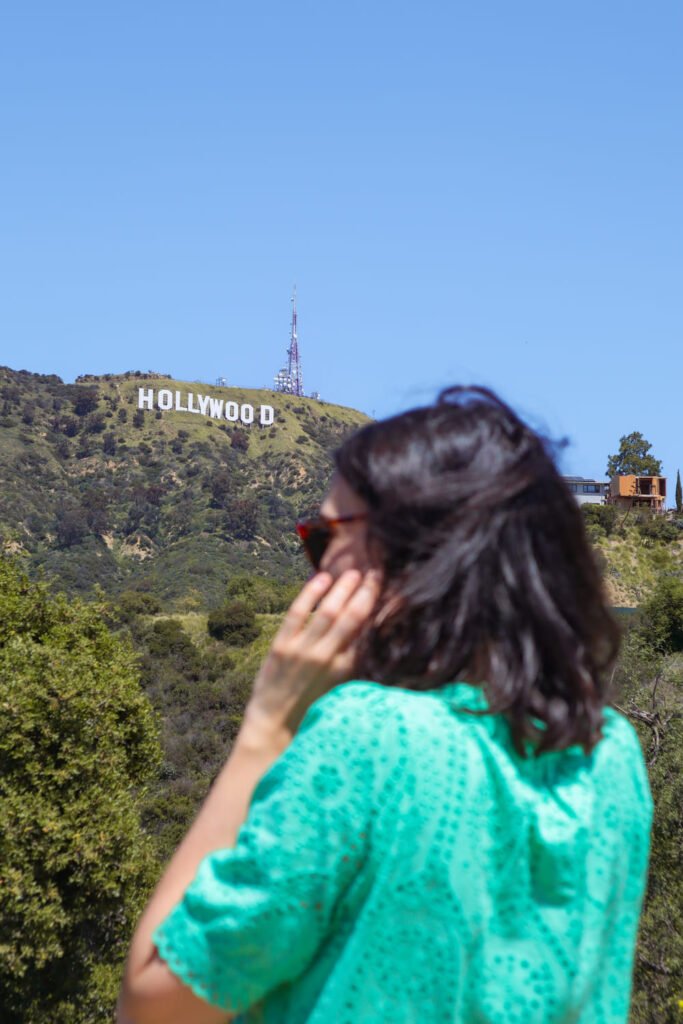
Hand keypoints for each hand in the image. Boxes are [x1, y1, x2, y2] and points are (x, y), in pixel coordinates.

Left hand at [243, 569, 379, 738]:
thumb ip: (354, 666)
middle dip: (367, 593)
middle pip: (353, 618)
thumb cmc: (311, 712)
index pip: (368, 634)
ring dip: (343, 589)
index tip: (393, 594)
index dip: (381, 612)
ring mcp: (303, 651)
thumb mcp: (340, 691)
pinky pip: (297, 613)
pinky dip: (310, 594)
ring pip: (327, 612)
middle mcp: (327, 659)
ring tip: (355, 572)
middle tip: (377, 574)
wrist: (274, 729)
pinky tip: (322, 578)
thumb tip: (370, 640)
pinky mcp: (281, 647)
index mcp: (346, 672)